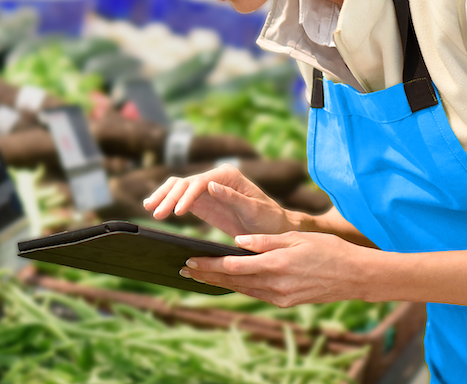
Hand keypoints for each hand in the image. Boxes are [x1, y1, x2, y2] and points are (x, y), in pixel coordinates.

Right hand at [143, 164, 297, 236]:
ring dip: (162, 196)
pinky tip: (154, 208)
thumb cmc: (269, 219)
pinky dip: (166, 202)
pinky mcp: (201, 202)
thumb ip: (232, 198)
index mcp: (227, 176)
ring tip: (149, 208)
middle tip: (155, 212)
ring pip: (177, 187)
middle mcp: (214, 179)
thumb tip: (210, 185)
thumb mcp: (254, 210)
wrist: (273, 229)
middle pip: (183, 182)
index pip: (200, 182)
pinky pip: (178, 198)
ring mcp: (206, 189)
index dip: (186, 195)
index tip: (178, 212)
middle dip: (168, 196)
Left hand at [180, 231, 372, 306]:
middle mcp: (275, 285)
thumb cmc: (328, 250)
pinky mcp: (286, 303)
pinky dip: (239, 287)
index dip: (209, 264)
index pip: (232, 266)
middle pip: (232, 280)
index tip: (190, 259)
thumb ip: (264, 240)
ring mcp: (281, 297)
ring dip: (219, 283)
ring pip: (242, 289)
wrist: (356, 276)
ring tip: (199, 276)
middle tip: (184, 269)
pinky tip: (227, 281)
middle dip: (206, 275)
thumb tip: (236, 242)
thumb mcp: (295, 237)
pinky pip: (256, 294)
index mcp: (275, 265)